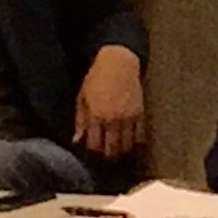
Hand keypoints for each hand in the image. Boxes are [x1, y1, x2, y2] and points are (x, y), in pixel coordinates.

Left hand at [73, 46, 146, 160]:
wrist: (118, 63)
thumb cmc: (96, 78)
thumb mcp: (82, 97)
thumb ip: (80, 120)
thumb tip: (77, 140)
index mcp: (95, 116)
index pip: (94, 145)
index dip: (93, 150)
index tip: (94, 149)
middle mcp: (112, 119)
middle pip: (111, 148)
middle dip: (107, 154)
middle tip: (106, 154)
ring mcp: (127, 117)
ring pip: (126, 145)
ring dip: (122, 150)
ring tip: (119, 150)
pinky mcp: (140, 113)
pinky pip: (140, 135)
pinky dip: (136, 142)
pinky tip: (132, 143)